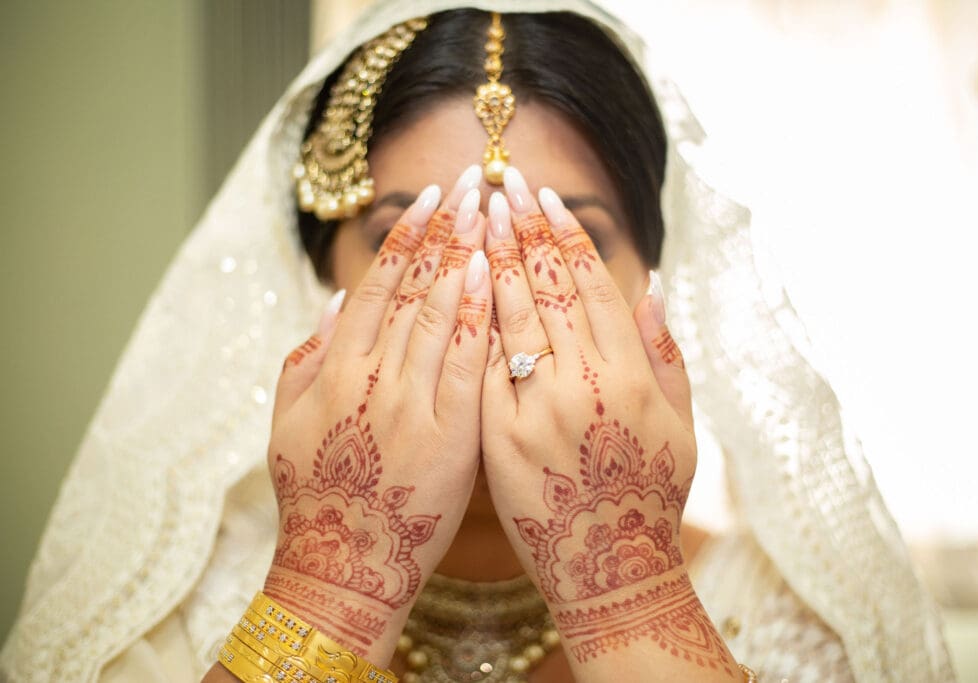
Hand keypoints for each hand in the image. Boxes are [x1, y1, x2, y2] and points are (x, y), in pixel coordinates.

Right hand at [263, 166, 490, 663]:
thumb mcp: (288, 424)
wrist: (341, 564)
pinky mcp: (447, 433)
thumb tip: (331, 302)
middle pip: (412, 287)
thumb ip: (304, 360)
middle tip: (471, 180)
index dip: (405, 238)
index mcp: (335, 368)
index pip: (376, 286)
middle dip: (444, 230)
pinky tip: (494, 274)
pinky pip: (465, 362)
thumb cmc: (316, 496)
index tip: (430, 199)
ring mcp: (408, 401)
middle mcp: (369, 374)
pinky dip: (477, 315)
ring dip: (465, 254)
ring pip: (438, 312)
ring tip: (490, 208)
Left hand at [481, 167, 739, 680]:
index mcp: (631, 375)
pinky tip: (451, 282)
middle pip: (546, 289)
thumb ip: (666, 353)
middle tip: (500, 182)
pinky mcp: (497, 437)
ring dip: (488, 259)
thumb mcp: (680, 425)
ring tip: (473, 215)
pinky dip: (468, 321)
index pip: (592, 286)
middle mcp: (585, 383)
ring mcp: (537, 410)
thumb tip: (653, 284)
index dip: (566, 238)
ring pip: (508, 317)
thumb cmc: (650, 496)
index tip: (546, 198)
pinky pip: (480, 367)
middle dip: (520, 229)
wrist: (610, 571)